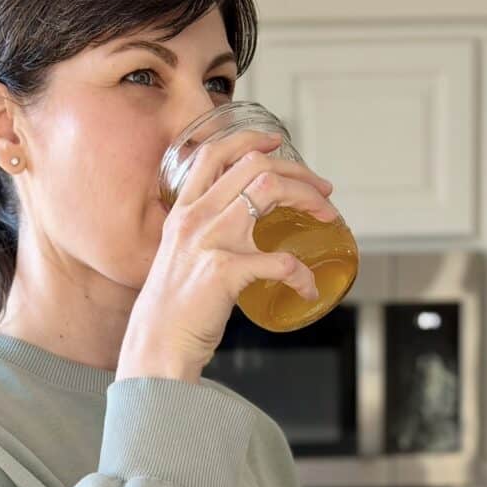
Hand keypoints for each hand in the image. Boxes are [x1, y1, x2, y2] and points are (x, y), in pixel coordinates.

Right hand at [119, 127, 337, 374]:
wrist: (157, 347)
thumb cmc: (172, 312)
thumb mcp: (180, 260)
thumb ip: (204, 241)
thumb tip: (240, 241)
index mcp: (183, 212)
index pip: (215, 153)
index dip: (251, 140)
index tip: (277, 144)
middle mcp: (196, 218)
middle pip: (255, 166)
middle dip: (299, 172)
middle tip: (322, 190)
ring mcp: (210, 241)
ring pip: (270, 191)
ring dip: (310, 200)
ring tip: (328, 218)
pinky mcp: (226, 271)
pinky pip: (280, 261)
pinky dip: (302, 274)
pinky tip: (308, 288)